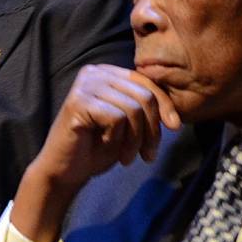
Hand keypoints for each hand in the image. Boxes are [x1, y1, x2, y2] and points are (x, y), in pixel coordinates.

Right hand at [12, 64, 179, 241]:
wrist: (66, 169)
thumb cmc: (98, 146)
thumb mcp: (129, 124)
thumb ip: (144, 109)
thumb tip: (175, 114)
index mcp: (107, 73)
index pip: (147, 83)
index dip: (165, 106)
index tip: (174, 128)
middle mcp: (94, 73)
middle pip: (144, 95)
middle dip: (152, 129)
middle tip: (147, 154)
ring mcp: (84, 86)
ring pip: (133, 109)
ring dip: (136, 139)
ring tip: (128, 156)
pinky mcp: (77, 102)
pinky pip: (117, 118)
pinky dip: (117, 139)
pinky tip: (108, 147)